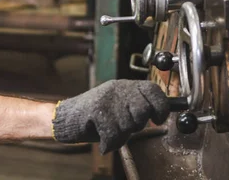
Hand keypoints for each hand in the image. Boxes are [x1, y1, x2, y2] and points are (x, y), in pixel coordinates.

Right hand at [52, 80, 168, 153]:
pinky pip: (113, 133)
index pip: (153, 90)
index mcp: (127, 86)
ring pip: (128, 126)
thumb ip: (138, 107)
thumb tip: (161, 113)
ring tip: (109, 134)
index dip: (161, 106)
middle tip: (125, 128)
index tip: (158, 119)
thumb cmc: (97, 117)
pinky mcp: (96, 109)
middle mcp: (118, 88)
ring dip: (120, 137)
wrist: (67, 116)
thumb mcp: (120, 106)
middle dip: (137, 125)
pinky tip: (104, 143)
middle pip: (143, 110)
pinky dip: (109, 143)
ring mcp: (107, 98)